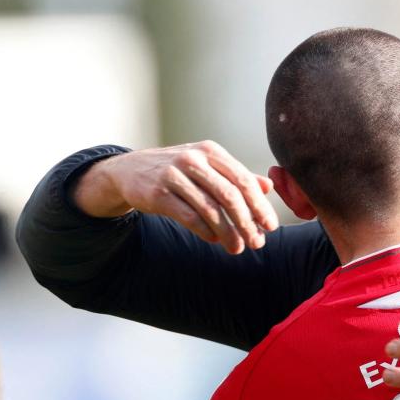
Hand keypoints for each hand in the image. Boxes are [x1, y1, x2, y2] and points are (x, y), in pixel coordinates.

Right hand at [74, 141, 278, 253]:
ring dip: (228, 232)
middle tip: (257, 242)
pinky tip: (214, 240)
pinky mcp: (158, 193)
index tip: (271, 226)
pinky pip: (189, 217)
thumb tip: (269, 187)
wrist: (129, 170)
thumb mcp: (207, 166)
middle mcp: (193, 159)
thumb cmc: (178, 170)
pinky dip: (205, 231)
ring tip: (238, 248)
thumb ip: (237, 176)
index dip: (260, 205)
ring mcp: (174, 175)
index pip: (243, 180)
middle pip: (230, 195)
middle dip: (247, 222)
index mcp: (211, 151)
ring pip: (210, 209)